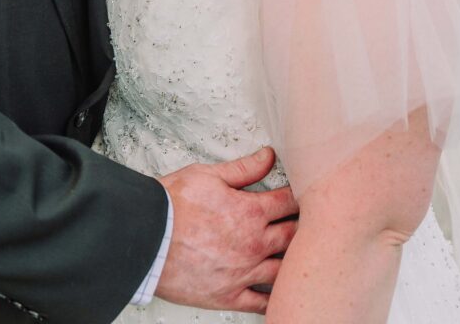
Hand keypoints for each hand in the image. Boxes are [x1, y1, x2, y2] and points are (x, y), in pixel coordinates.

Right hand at [155, 147, 297, 314]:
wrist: (147, 238)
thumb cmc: (173, 205)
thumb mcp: (209, 175)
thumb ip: (244, 168)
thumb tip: (269, 156)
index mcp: (250, 212)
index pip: (289, 202)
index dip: (301, 196)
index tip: (306, 195)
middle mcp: (254, 244)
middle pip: (294, 236)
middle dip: (305, 228)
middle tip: (311, 223)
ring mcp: (243, 273)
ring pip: (284, 270)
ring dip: (294, 261)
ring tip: (300, 256)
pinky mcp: (229, 295)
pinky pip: (261, 303)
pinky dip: (274, 298)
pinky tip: (280, 292)